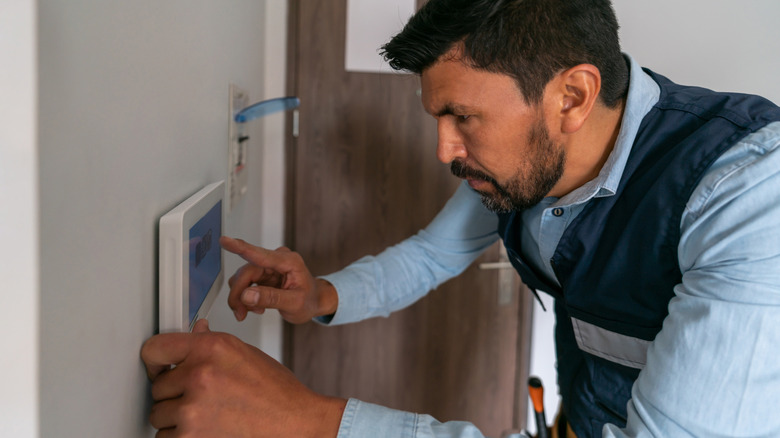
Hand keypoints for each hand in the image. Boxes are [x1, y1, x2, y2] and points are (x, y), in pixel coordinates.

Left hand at [141, 319, 346, 436]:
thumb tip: (195, 332)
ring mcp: (193, 408)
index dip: (155, 360)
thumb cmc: (276, 392)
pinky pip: (165, 437)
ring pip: (159, 414)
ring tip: (207, 413)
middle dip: (174, 393)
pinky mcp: (191, 437)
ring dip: (176, 417)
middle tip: (201, 396)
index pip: (155, 349)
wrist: (294, 423)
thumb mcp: (244, 355)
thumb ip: (212, 345)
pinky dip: (180, 436)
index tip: (157, 367)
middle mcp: (199, 375)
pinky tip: (205, 428)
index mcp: (211, 348)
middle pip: (157, 386)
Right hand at [220, 236, 337, 323]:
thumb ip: (271, 298)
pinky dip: (246, 298)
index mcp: (288, 261)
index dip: (240, 247)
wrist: (315, 302)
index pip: (259, 254)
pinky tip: (256, 307)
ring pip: (242, 279)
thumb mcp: (295, 304)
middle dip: (239, 294)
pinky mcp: (263, 274)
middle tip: (240, 313)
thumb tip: (246, 295)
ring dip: (241, 298)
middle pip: (246, 272)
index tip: (224, 241)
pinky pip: (245, 284)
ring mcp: (268, 266)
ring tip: (253, 311)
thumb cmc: (310, 300)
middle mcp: (277, 260)